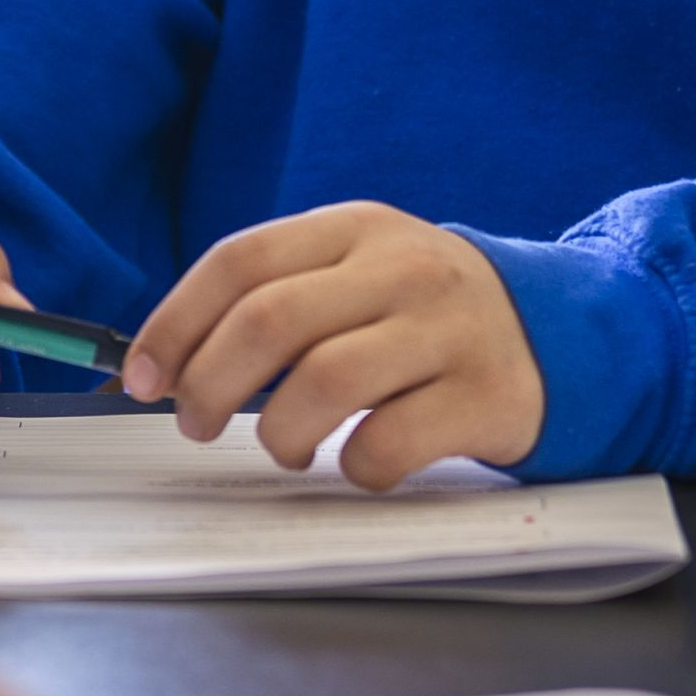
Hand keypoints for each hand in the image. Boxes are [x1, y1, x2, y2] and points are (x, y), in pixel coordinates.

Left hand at [122, 203, 542, 487]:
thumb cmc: (420, 315)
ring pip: (324, 382)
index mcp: (354, 229)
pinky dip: (353, 467)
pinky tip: (358, 462)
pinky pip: (388, 443)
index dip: (176, 323)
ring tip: (281, 446)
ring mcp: (448, 329)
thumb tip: (164, 363)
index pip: (240, 262)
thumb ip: (276, 298)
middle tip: (195, 424)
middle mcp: (401, 268)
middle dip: (209, 384)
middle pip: (270, 321)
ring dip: (277, 431)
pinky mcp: (485, 396)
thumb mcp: (358, 274)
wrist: (553, 333)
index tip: (142, 377)